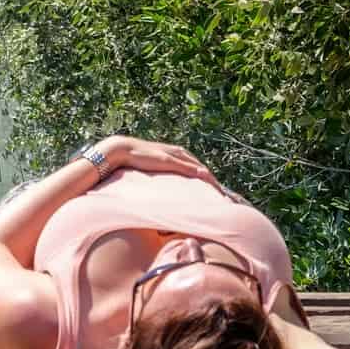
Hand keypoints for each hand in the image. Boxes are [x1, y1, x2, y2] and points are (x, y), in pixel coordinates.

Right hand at [99, 136, 221, 189]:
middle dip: (215, 183)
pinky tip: (208, 182)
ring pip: (200, 168)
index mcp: (177, 155)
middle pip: (203, 169)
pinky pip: (190, 169)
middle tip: (227, 198)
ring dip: (211, 180)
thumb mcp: (154, 168)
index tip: (218, 195)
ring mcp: (176, 156)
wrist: (122, 150)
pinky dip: (201, 176)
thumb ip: (164, 175)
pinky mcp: (170, 159)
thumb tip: (171, 188)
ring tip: (221, 194)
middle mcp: (180, 153)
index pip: (199, 169)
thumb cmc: (135, 160)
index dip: (209, 181)